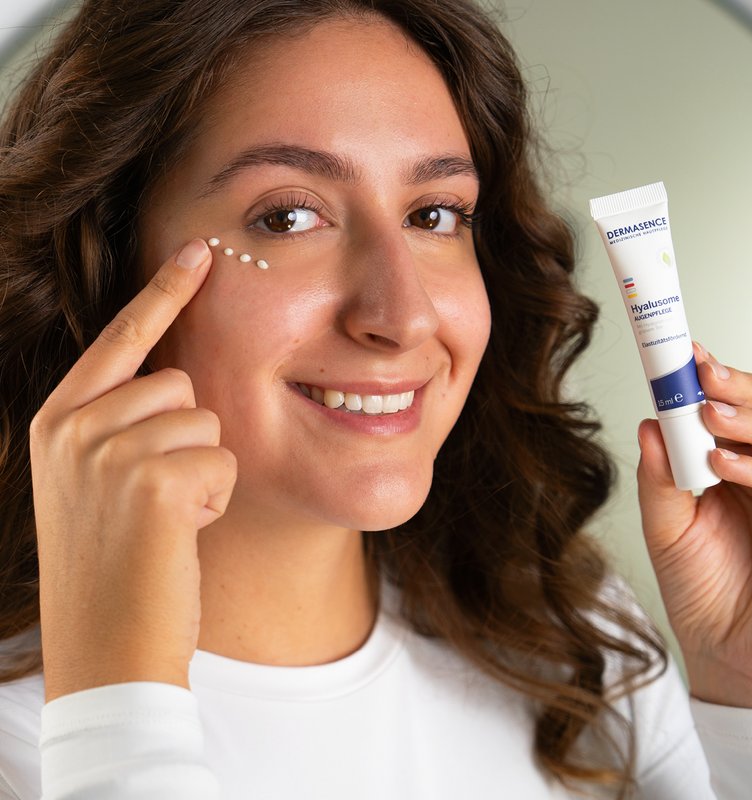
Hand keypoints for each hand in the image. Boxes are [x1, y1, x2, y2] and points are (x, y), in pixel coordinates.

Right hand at [30, 239, 237, 702]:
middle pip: (180, 384)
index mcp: (58, 420)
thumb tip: (181, 382)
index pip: (122, 337)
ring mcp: (106, 451)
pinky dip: (215, 498)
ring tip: (165, 520)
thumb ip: (125, 425)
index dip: (163, 292)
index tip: (199, 250)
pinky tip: (181, 534)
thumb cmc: (118, 566)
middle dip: (187, 438)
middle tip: (157, 499)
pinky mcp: (151, 480)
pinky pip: (222, 460)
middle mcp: (73, 426)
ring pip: (206, 421)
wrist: (108, 650)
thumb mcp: (100, 484)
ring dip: (203, 471)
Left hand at [637, 342, 751, 707]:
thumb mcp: (665, 528)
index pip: (737, 415)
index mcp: (739, 473)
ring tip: (711, 413)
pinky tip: (726, 465)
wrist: (723, 656)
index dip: (719, 384)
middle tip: (703, 372)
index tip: (687, 358)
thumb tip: (649, 424)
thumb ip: (659, 477)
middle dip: (741, 388)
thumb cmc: (700, 592)